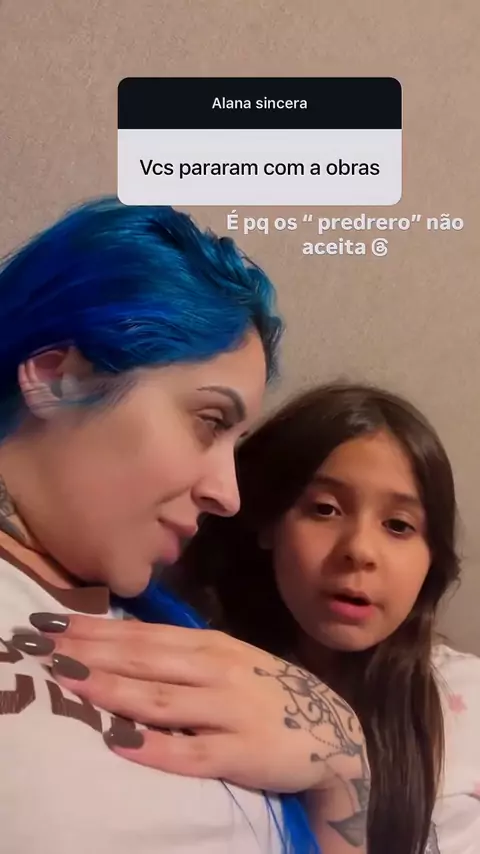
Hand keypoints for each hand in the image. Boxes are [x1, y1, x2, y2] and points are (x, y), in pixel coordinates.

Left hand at [27, 613, 369, 796]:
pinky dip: (153, 746)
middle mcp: (217, 670)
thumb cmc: (265, 692)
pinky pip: (190, 751)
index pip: (144, 634)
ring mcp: (229, 710)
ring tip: (70, 680)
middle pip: (145, 659)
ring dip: (112, 689)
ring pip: (161, 698)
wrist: (329, 730)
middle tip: (46, 645)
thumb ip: (181, 654)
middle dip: (92, 651)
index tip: (56, 625)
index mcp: (211, 645)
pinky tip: (119, 742)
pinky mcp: (240, 751)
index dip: (98, 629)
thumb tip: (123, 643)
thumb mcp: (226, 661)